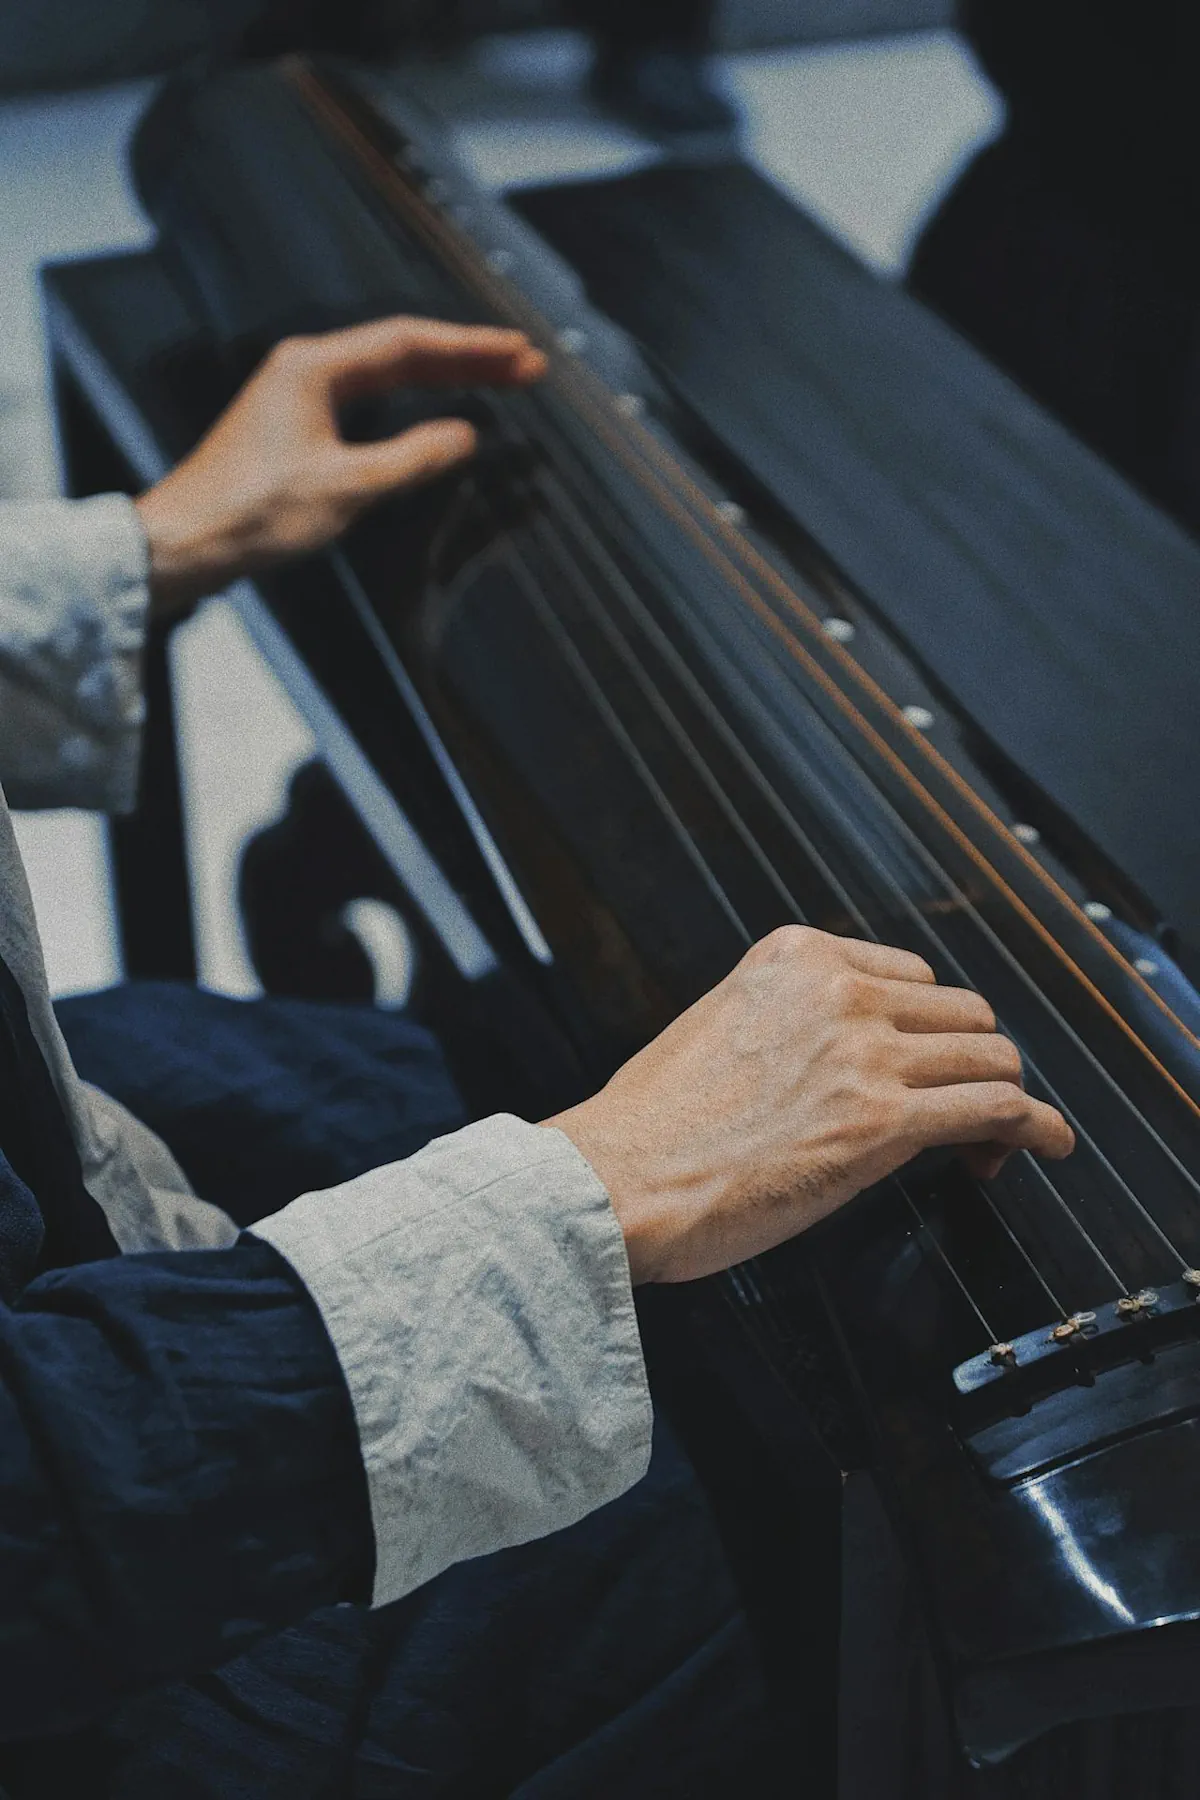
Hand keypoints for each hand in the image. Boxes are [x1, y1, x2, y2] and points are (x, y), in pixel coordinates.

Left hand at [134, 316, 546, 615]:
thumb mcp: (345, 489)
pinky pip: (368, 403)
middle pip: (402, 353)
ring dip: (441, 378)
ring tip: (494, 380)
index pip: (410, 344)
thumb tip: (460, 436)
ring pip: (386, 377)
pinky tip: (434, 413)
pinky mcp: (296, 429)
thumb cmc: (248, 514)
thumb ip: (411, 458)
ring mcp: (298, 398)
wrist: (184, 543)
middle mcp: (305, 370)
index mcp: (314, 367)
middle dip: (466, 358)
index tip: (517, 351)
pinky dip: (410, 404)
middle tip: (522, 365)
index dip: (471, 348)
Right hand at [547, 926, 1073, 1283]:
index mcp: (795, 956)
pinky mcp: (882, 1121)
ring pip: (992, 1055)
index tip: (924, 1069)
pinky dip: (1038, 1128)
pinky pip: (998, 1109)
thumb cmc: (650, 1127)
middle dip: (970, 1063)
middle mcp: (837, 990)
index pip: (910, 975)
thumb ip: (788, 1021)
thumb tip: (840, 1061)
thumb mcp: (720, 1027)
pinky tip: (1046, 1145)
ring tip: (991, 1143)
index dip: (929, 1029)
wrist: (616, 1178)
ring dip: (1002, 1100)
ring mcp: (864, 1052)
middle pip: (962, 1012)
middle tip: (957, 1116)